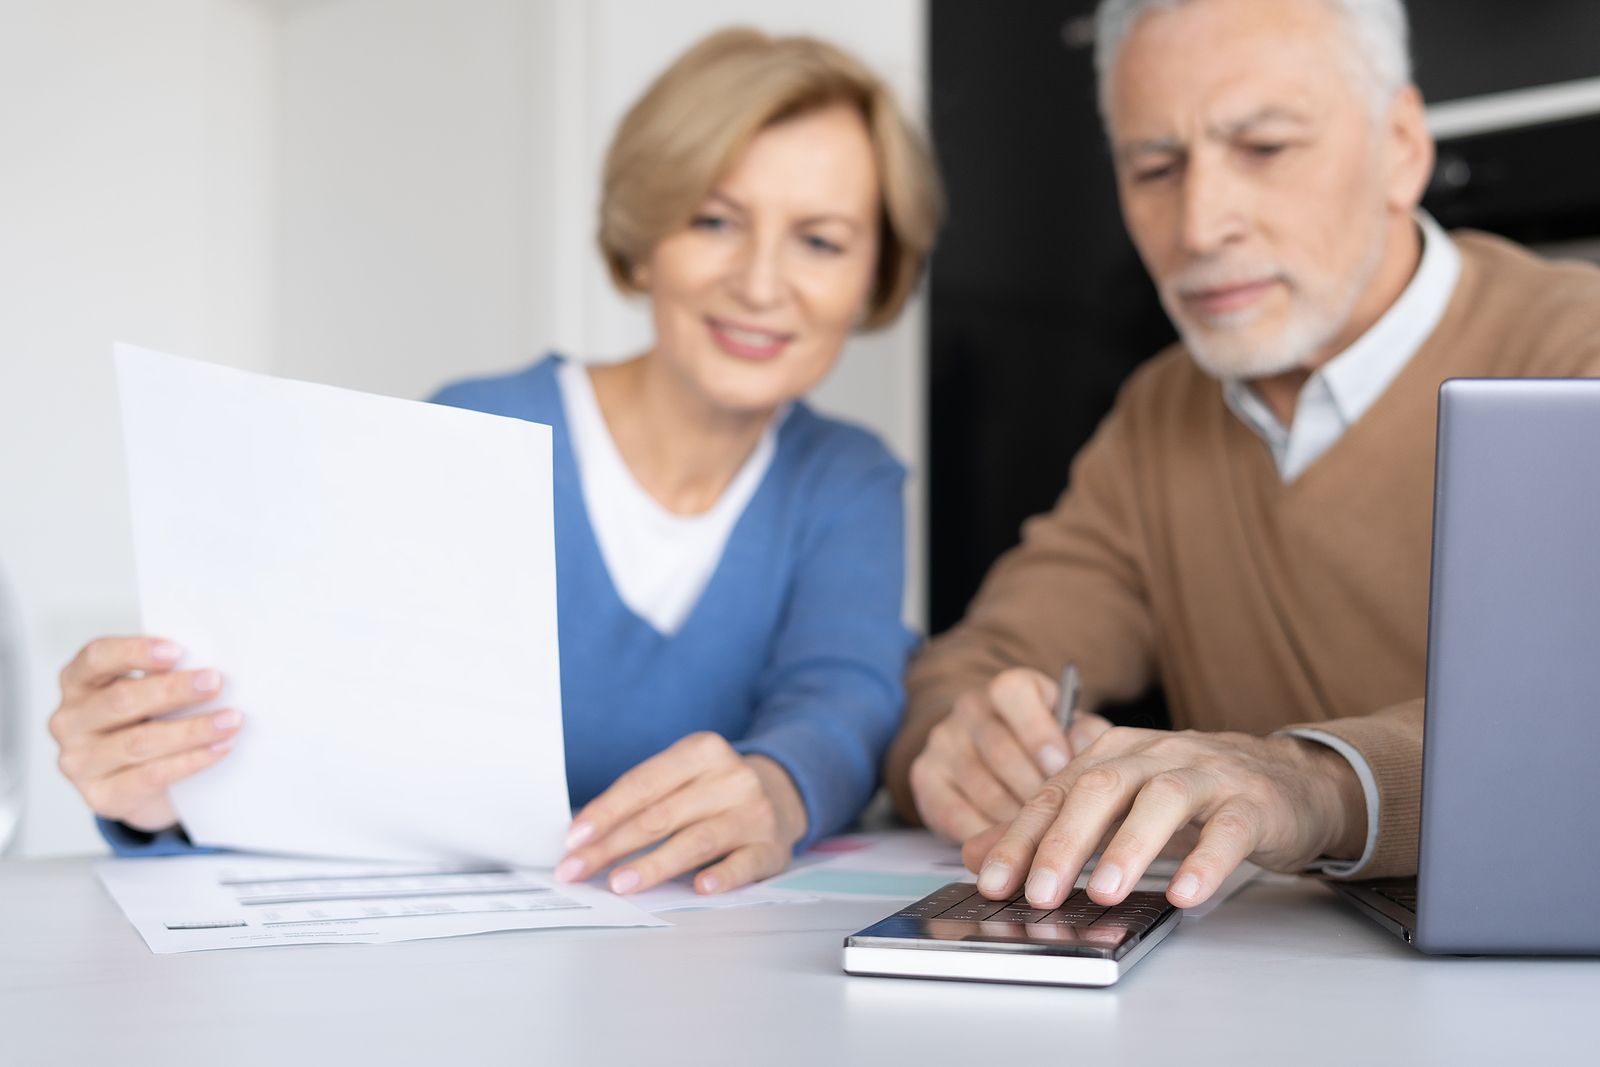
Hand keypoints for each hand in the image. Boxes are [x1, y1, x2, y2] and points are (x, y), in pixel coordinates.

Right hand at [50, 637, 241, 831]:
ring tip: (230, 720)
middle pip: (121, 700)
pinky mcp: (102, 796)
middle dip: (173, 690)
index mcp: (78, 682)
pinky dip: (191, 761)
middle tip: (214, 683)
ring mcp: (80, 762)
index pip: (96, 658)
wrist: (137, 786)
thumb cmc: (143, 724)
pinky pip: (151, 776)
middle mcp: (70, 721)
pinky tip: (219, 748)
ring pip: (139, 742)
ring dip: (192, 729)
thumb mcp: (144, 696)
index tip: (176, 651)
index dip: (134, 652)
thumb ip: (162, 677)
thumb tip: (207, 670)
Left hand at [553, 732, 806, 895]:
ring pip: (695, 841)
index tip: (574, 838)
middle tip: (576, 870)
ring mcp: (753, 812)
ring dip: (653, 865)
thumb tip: (584, 839)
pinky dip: (722, 876)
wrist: (780, 795)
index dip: (605, 811)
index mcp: (703, 751)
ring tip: (619, 884)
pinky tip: (700, 888)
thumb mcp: (683, 777)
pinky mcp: (771, 847)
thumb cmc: (712, 791)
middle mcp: (731, 777)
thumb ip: (644, 800)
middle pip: (661, 815)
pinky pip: (744, 864)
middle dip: (612, 845)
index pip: (643, 783)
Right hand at [908, 667, 1110, 841]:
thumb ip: (1087, 736)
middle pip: (999, 749)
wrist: (994, 757)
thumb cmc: (1046, 750)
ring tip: (1041, 839)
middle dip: (1034, 790)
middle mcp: (969, 707)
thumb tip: (1084, 745)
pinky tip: (1007, 846)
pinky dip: (984, 835)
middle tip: (1060, 820)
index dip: (1037, 731)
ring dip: (1014, 819)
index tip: (1060, 765)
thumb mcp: (1074, 734)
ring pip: (981, 786)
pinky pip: (954, 813)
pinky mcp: (924, 776)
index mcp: (1009, 689)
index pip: (1012, 692)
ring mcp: (943, 741)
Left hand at [967, 727, 1366, 909]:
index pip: (1056, 791)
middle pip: (1100, 788)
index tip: (991, 879)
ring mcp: (1207, 774)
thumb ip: (1053, 829)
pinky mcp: (1254, 802)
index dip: (1020, 835)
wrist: (1288, 780)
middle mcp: (1156, 754)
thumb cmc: (1192, 797)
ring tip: (1104, 892)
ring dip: (1129, 847)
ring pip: (1161, 800)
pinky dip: (1205, 861)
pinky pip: (1228, 829)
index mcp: (1114, 753)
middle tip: (1040, 891)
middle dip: (1064, 841)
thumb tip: (981, 856)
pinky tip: (1184, 893)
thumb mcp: (1119, 807)